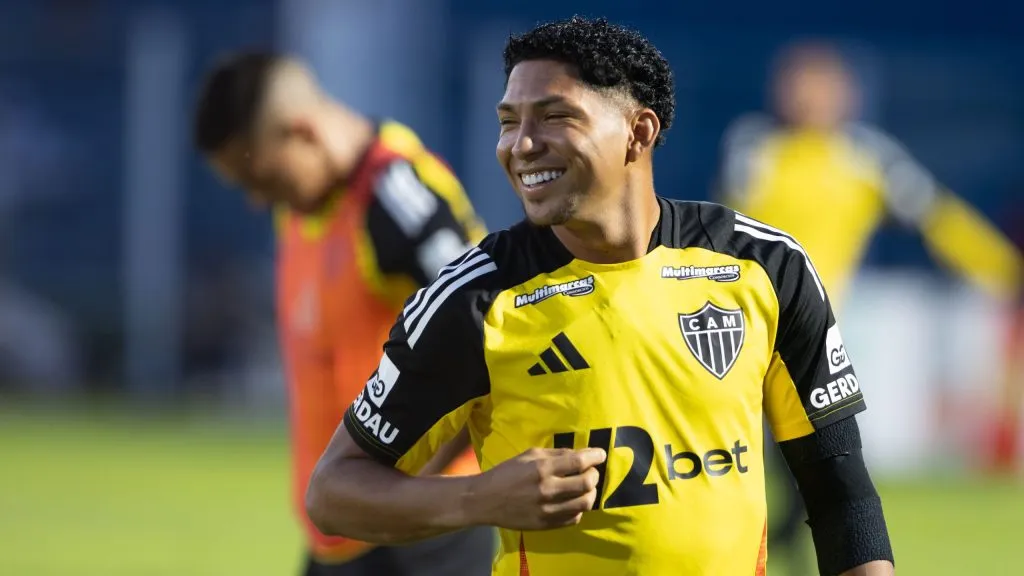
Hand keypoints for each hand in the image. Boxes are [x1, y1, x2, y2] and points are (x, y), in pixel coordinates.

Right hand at [464, 447, 606, 530]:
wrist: (485, 500)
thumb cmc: (507, 473)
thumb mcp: (529, 455)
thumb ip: (555, 454)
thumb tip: (580, 454)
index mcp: (542, 468)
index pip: (579, 461)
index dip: (595, 456)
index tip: (601, 454)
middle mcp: (547, 489)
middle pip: (586, 483)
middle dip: (594, 475)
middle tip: (591, 471)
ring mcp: (547, 509)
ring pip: (585, 503)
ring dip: (590, 493)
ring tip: (585, 487)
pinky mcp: (546, 524)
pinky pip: (574, 518)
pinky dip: (579, 509)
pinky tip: (572, 501)